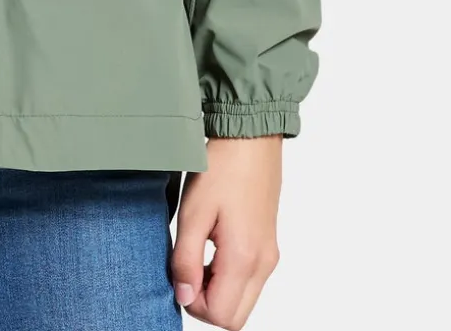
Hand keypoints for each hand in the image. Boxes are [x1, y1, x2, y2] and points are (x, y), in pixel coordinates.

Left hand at [169, 135, 282, 327]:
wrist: (251, 138)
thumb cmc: (222, 168)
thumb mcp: (193, 213)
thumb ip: (186, 260)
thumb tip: (184, 297)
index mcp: (244, 258)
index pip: (222, 316)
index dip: (194, 304)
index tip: (180, 275)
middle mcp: (263, 264)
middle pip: (236, 318)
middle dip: (207, 304)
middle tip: (188, 269)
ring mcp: (269, 255)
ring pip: (243, 301)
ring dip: (217, 291)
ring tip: (198, 252)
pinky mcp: (268, 246)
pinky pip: (249, 281)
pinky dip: (228, 277)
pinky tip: (212, 246)